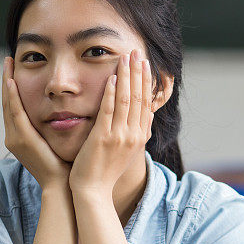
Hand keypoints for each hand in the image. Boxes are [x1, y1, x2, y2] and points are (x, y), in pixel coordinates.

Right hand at [2, 56, 72, 190]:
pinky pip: (15, 113)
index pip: (14, 106)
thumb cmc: (65, 165)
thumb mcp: (56, 140)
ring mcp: (15, 138)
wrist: (63, 186)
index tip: (15, 68)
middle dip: (6, 80)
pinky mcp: (22, 140)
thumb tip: (65, 109)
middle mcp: (14, 136)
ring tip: (8, 63)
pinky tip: (11, 82)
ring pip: (8, 104)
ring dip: (6, 82)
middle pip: (7, 102)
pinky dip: (12, 97)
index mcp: (21, 137)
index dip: (13, 87)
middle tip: (8, 59)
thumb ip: (54, 125)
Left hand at [68, 49, 152, 194]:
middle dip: (139, 73)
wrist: (93, 191)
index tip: (145, 64)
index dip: (147, 82)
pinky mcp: (103, 138)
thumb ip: (138, 131)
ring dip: (127, 76)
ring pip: (127, 100)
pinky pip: (109, 111)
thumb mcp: (127, 151)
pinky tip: (113, 78)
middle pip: (140, 98)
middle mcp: (134, 135)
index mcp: (140, 137)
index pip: (147, 103)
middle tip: (138, 52)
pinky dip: (112, 93)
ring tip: (126, 57)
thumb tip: (149, 114)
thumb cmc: (105, 171)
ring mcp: (119, 136)